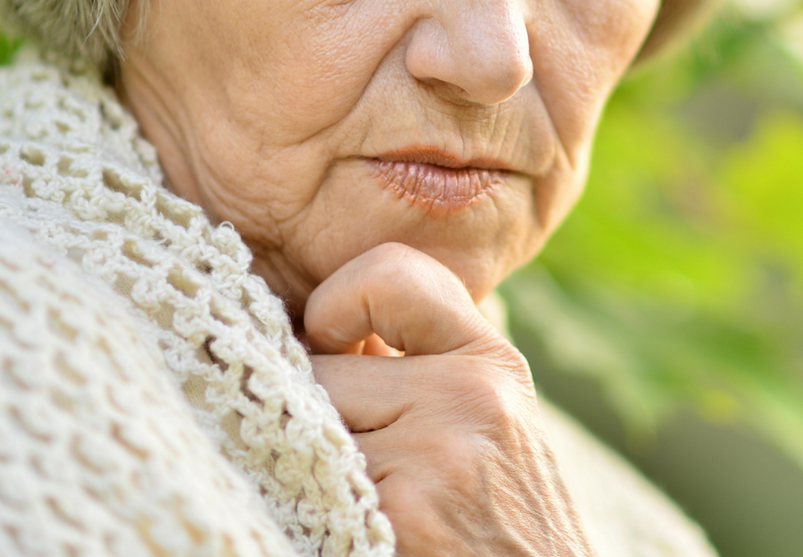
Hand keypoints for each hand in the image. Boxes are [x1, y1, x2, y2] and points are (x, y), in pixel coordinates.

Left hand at [304, 243, 594, 556]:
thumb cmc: (497, 532)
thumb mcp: (484, 431)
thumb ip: (421, 371)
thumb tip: (316, 328)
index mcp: (492, 363)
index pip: (392, 271)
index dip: (338, 303)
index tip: (331, 347)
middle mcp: (475, 392)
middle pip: (322, 365)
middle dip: (315, 416)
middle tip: (349, 464)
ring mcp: (440, 449)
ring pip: (304, 424)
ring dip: (307, 466)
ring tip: (356, 501)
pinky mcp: (405, 509)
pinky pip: (305, 480)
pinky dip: (307, 508)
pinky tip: (351, 528)